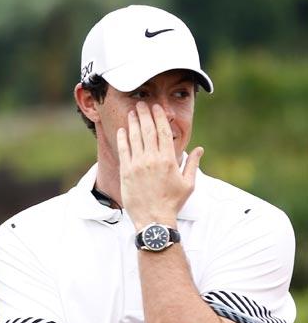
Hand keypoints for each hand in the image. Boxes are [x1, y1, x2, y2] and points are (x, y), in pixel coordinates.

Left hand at [116, 102, 202, 229]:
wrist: (153, 218)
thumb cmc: (172, 202)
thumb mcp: (188, 184)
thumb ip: (193, 164)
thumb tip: (200, 149)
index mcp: (169, 160)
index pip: (164, 132)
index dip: (159, 117)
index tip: (157, 108)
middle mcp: (152, 159)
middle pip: (148, 131)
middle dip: (144, 115)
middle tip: (142, 104)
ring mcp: (138, 165)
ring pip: (135, 138)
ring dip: (133, 123)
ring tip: (132, 112)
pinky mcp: (126, 172)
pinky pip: (123, 150)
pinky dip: (123, 138)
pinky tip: (122, 129)